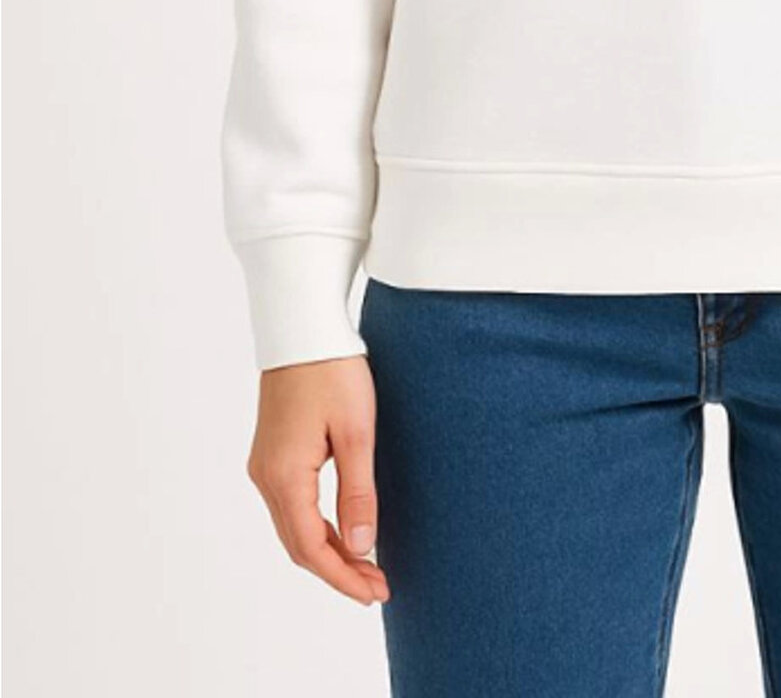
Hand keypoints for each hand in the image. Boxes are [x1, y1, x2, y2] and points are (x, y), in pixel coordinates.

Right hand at [245, 355, 390, 606]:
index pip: (312, 548)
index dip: (343, 577)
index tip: (375, 592)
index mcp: (285, 476)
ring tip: (367, 566)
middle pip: (299, 545)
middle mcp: (266, 477)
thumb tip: (362, 547)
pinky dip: (317, 527)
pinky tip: (344, 530)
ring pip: (294, 527)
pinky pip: (292, 506)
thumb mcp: (357, 431)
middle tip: (377, 586)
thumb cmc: (333, 371)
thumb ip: (358, 492)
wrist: (303, 327)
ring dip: (328, 550)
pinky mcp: (272, 453)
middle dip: (338, 570)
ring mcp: (265, 465)